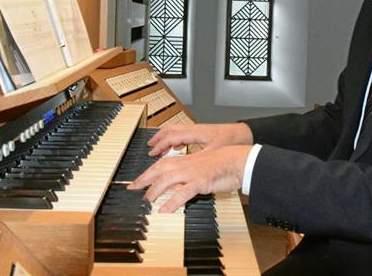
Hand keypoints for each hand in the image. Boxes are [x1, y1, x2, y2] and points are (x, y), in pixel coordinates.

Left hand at [127, 145, 251, 212]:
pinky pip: (183, 193)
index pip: (162, 164)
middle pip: (159, 169)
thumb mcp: (203, 166)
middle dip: (144, 179)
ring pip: (167, 180)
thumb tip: (180, 184)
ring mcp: (193, 173)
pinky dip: (172, 202)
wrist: (240, 160)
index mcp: (187, 160)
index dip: (148, 172)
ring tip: (147, 201)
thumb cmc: (225, 163)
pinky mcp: (201, 182)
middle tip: (132, 189)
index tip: (137, 181)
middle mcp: (187, 165)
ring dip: (154, 191)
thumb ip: (191, 174)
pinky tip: (165, 210)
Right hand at [147, 122, 252, 156]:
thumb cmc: (233, 142)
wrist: (245, 134)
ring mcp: (198, 131)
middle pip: (170, 131)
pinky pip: (183, 134)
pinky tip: (175, 148)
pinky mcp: (202, 134)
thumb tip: (185, 175)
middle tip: (149, 148)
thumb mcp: (215, 154)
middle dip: (158, 139)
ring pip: (176, 131)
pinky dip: (175, 140)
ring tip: (157, 148)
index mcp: (196, 133)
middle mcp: (195, 130)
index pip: (172, 136)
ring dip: (165, 139)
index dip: (160, 144)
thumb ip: (199, 163)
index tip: (152, 152)